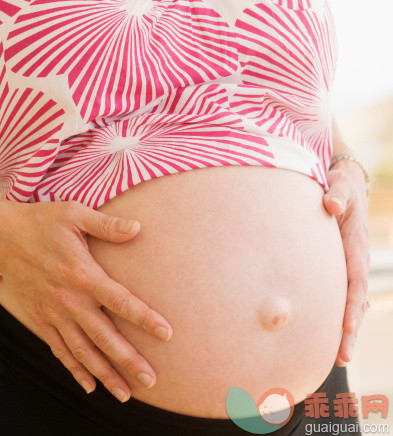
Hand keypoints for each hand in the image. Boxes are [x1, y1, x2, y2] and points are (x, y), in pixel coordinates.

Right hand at [0, 200, 172, 401]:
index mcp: (82, 274)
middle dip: (129, 360)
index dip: (145, 319)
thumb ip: (107, 225)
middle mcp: (69, 300)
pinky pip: (59, 350)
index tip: (166, 334)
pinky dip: (75, 369)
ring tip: (125, 393)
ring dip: (105, 373)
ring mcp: (53, 314)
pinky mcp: (40, 320)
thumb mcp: (75, 214)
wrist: (1, 237)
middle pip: (104, 337)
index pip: (121, 302)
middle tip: (151, 379)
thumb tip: (137, 227)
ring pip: (83, 351)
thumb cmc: (41, 222)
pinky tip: (90, 385)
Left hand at [322, 160, 369, 365]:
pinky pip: (337, 294)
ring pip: (347, 302)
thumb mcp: (340, 184)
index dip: (352, 304)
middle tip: (342, 357)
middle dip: (350, 329)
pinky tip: (324, 333)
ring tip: (337, 358)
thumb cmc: (339, 186)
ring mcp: (346, 266)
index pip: (355, 279)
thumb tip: (331, 204)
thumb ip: (337, 193)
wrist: (342, 185)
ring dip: (344, 329)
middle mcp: (353, 260)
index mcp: (355, 244)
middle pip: (354, 300)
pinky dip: (334, 314)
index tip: (346, 328)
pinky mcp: (335, 267)